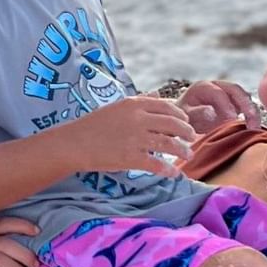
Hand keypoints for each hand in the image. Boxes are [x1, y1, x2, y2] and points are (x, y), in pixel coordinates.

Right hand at [65, 96, 196, 174]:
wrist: (74, 143)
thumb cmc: (94, 125)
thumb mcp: (117, 107)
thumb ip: (140, 101)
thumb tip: (157, 93)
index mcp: (134, 104)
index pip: (167, 107)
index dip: (180, 116)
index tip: (186, 122)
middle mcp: (138, 119)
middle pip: (173, 124)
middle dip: (187, 132)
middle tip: (192, 138)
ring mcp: (136, 139)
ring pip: (169, 144)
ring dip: (183, 150)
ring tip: (188, 155)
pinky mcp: (131, 158)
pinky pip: (157, 164)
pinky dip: (168, 170)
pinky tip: (174, 173)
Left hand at [178, 80, 261, 131]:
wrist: (184, 121)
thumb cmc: (183, 118)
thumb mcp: (185, 116)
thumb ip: (196, 113)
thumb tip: (212, 112)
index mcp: (202, 87)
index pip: (218, 93)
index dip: (226, 105)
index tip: (232, 119)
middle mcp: (217, 87)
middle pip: (235, 90)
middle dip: (245, 104)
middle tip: (251, 119)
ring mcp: (227, 95)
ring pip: (244, 97)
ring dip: (252, 111)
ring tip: (255, 127)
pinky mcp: (235, 104)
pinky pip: (247, 106)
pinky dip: (252, 116)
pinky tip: (254, 128)